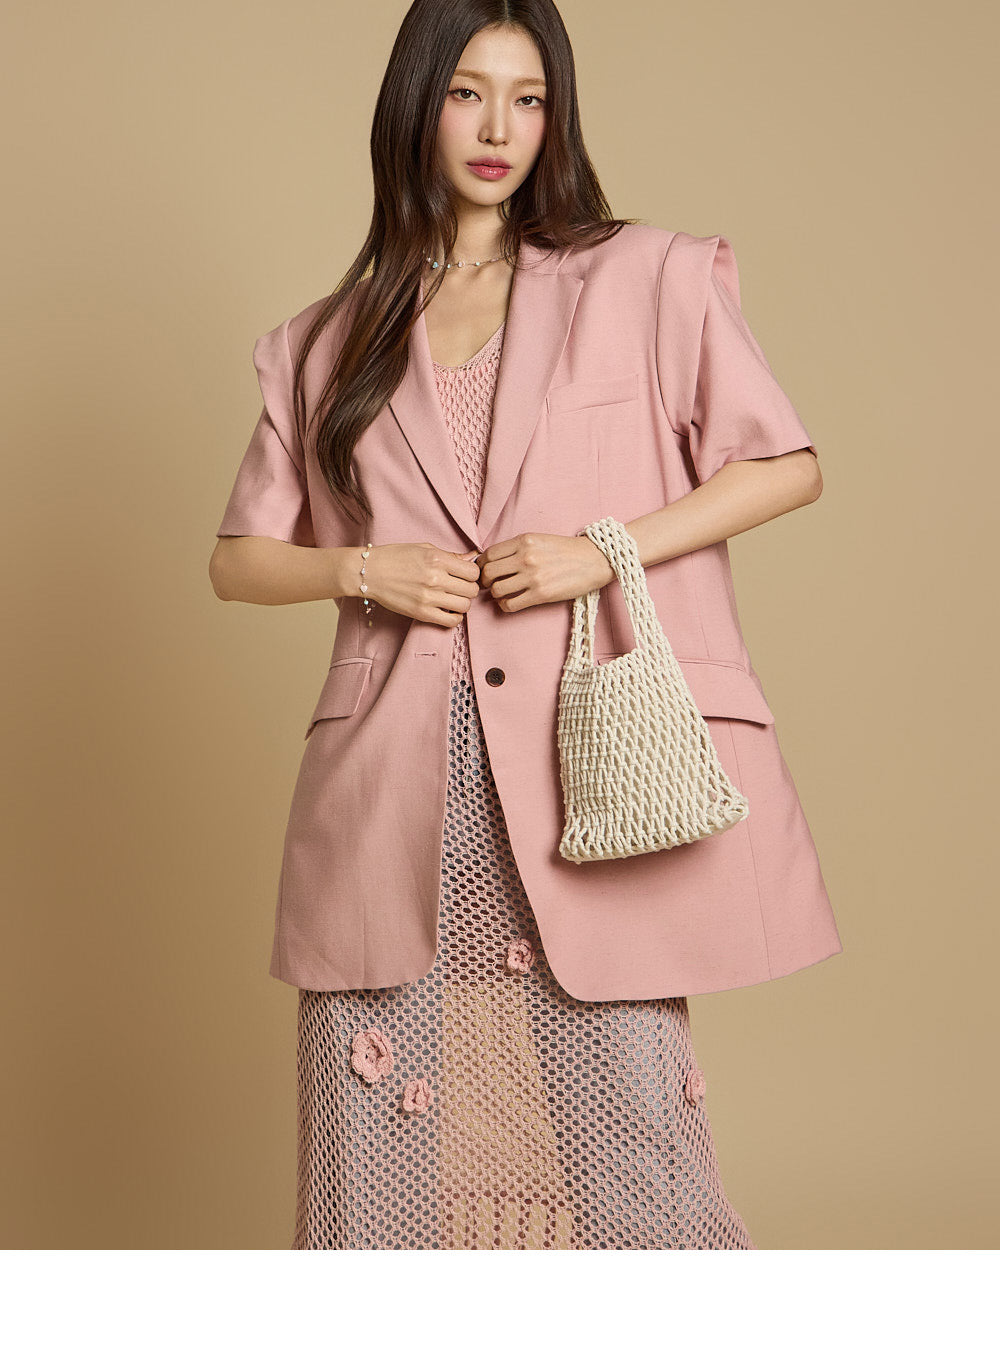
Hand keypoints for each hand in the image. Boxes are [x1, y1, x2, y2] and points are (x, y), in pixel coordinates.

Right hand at [358, 542, 480, 627]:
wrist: (370, 572)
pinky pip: (451, 621)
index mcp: (437, 559)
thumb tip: (472, 557)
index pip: (472, 572)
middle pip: (471, 590)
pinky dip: (454, 618)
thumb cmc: (395, 557)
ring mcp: (429, 597)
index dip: (472, 575)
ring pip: (465, 606)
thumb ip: (450, 555)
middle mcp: (435, 578)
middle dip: (469, 589)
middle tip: (459, 588)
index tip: (465, 576)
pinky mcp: (421, 613)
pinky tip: (447, 610)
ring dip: (462, 603)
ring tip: (453, 599)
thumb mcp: (423, 548)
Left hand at [474, 532, 615, 612]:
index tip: (486, 570)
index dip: (482, 565)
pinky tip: (510, 602)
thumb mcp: (539, 540)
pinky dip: (505, 606)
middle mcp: (526, 557)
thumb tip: (492, 560)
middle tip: (490, 584)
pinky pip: (510, 604)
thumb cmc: (567, 551)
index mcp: (524, 541)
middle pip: (488, 572)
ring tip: (502, 594)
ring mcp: (533, 576)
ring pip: (496, 590)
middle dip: (485, 581)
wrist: (594, 560)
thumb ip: (517, 547)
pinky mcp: (541, 594)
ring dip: (495, 594)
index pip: (488, 554)